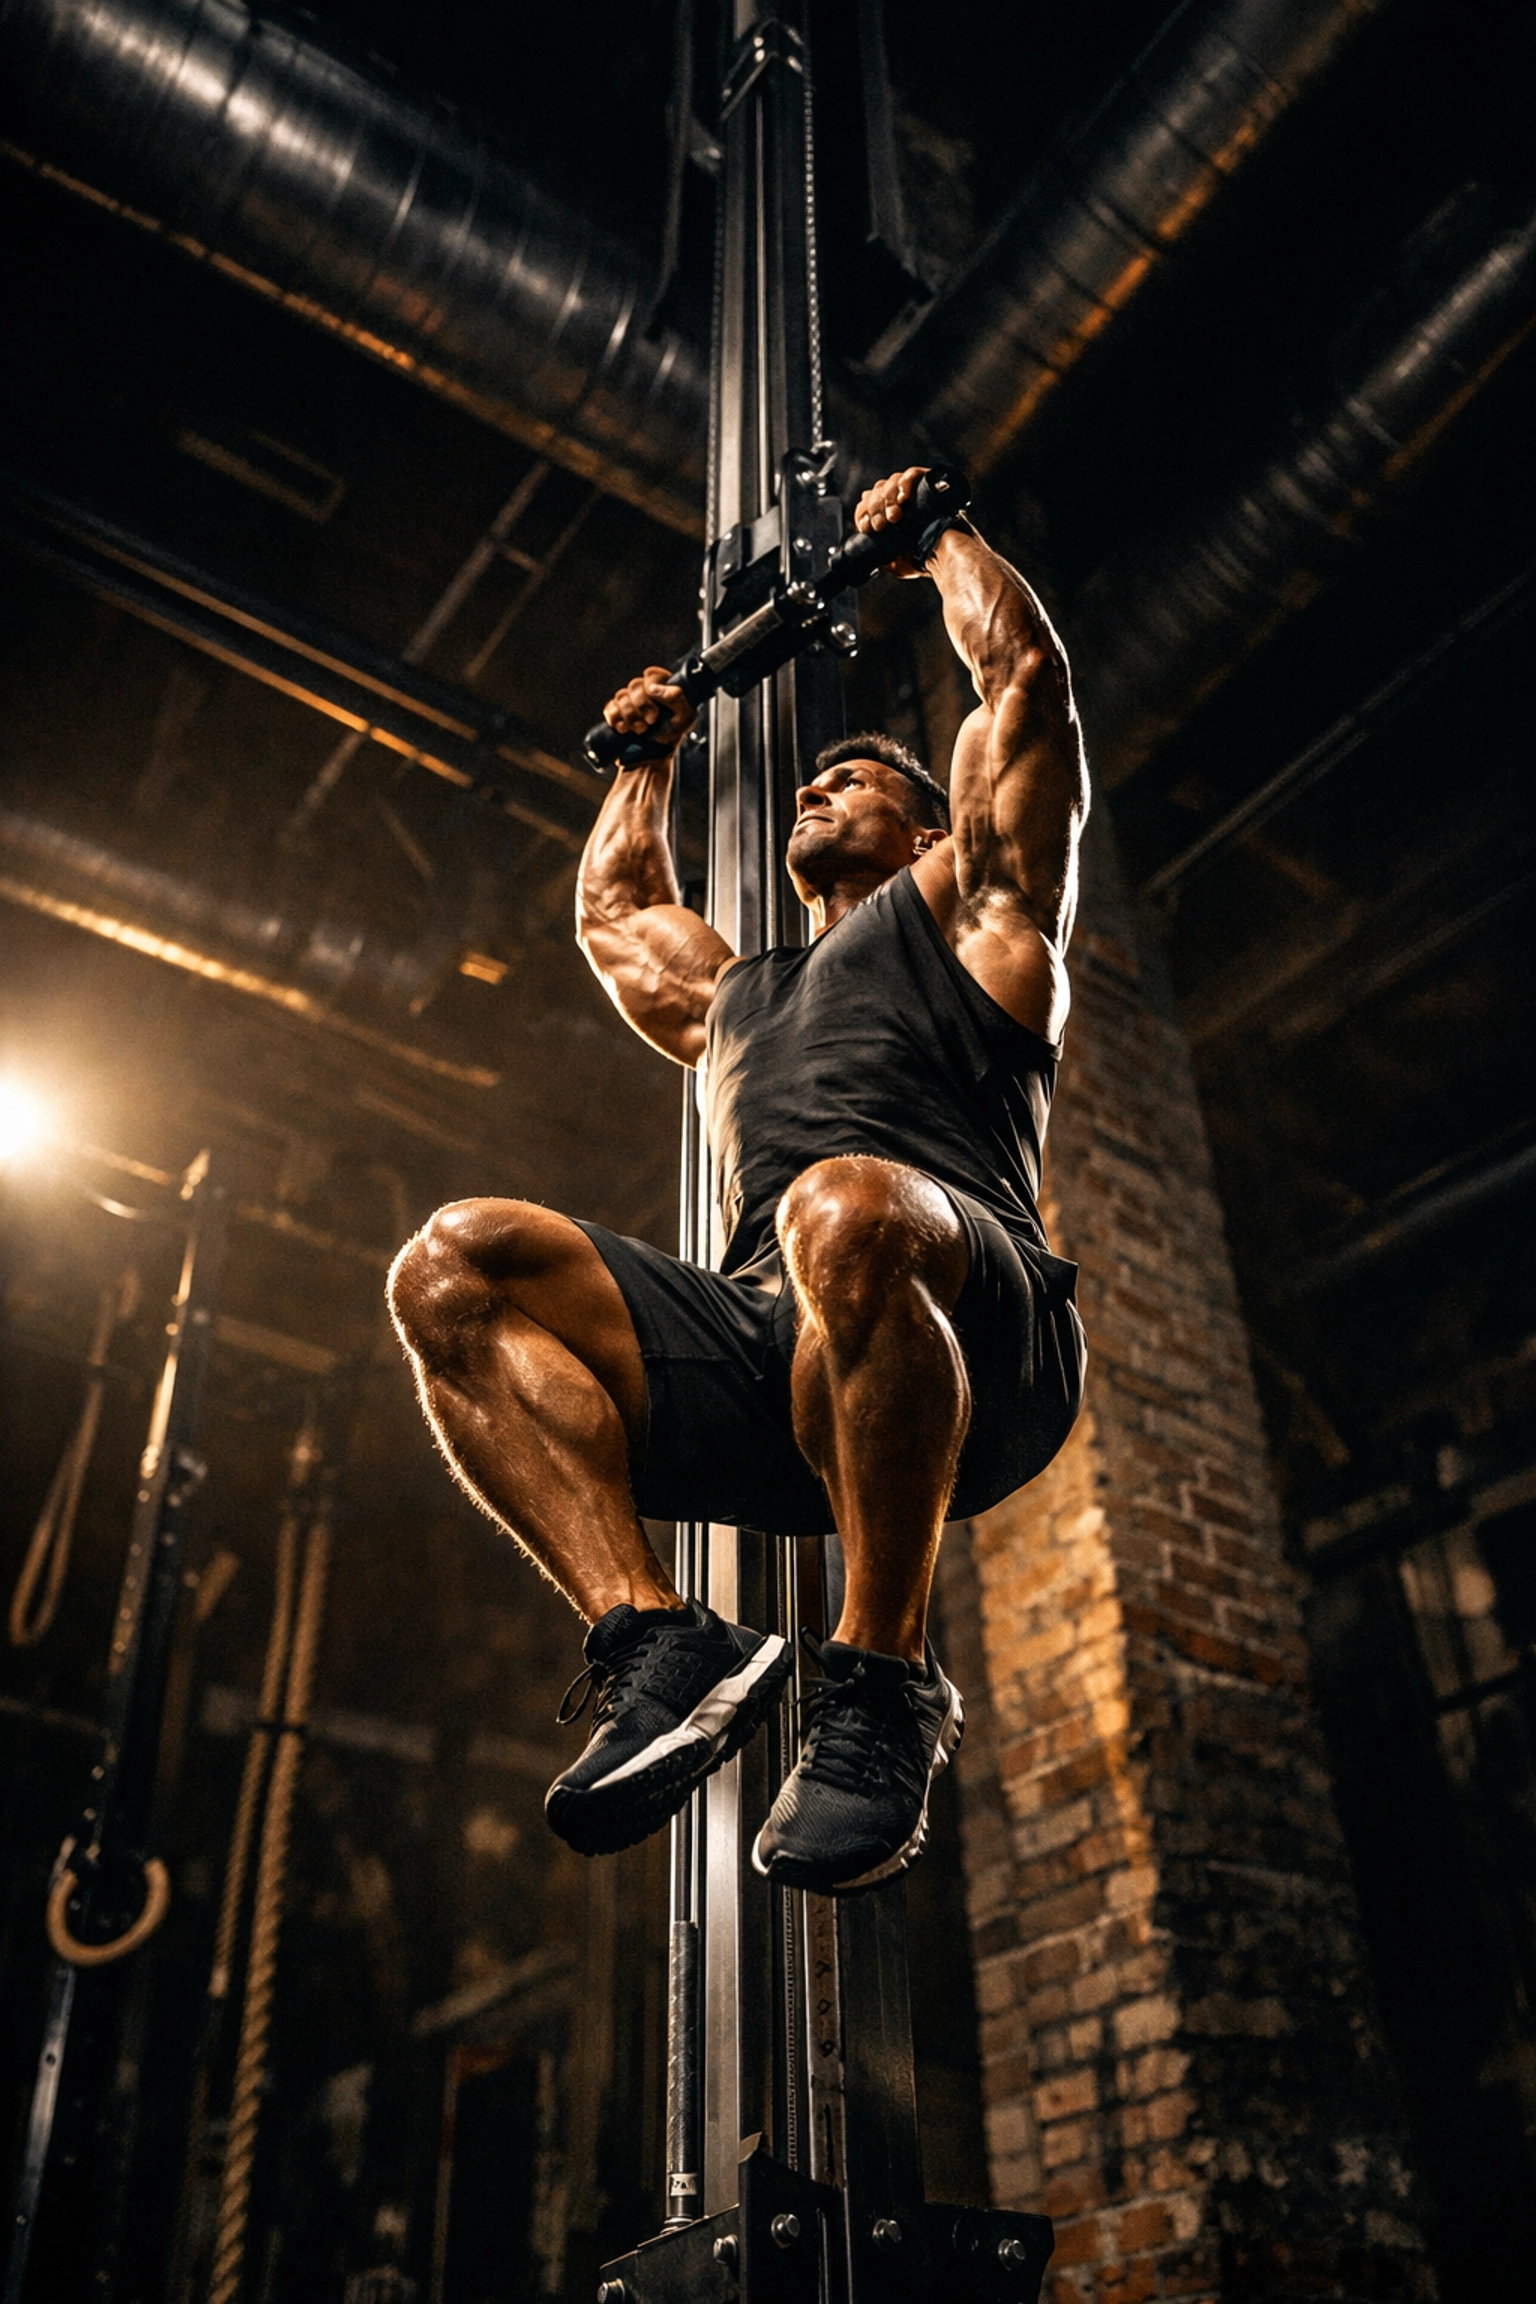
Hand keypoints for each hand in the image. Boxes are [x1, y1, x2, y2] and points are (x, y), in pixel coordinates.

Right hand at [601, 666, 696, 753]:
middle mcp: (644, 691)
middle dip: (641, 707)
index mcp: (662, 686)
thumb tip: (653, 689)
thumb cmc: (672, 735)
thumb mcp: (685, 717)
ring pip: (621, 696)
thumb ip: (676, 697)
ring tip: (640, 730)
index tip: (657, 706)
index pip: (652, 674)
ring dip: (630, 716)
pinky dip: (616, 719)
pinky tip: (624, 729)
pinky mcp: (615, 713)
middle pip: (635, 685)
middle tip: (650, 722)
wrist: (653, 757)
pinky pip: (610, 708)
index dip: (652, 687)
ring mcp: (628, 701)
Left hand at [854, 464, 928, 578]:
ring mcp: (915, 489)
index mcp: (890, 510)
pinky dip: (905, 483)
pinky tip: (904, 497)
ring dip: (888, 499)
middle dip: (875, 509)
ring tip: (894, 518)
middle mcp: (900, 497)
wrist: (947, 558)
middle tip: (880, 526)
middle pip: (878, 490)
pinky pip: (913, 473)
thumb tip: (868, 553)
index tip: (866, 528)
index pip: (868, 501)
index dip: (863, 513)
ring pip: (892, 481)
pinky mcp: (930, 482)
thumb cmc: (924, 559)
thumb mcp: (895, 562)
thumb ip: (881, 555)